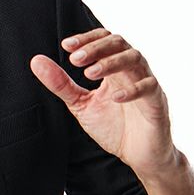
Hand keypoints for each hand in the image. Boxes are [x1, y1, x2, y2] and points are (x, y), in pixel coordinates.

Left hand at [29, 28, 177, 180]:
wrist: (138, 155)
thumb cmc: (114, 127)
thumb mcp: (81, 105)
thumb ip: (61, 85)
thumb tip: (36, 61)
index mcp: (114, 69)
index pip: (104, 40)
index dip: (87, 39)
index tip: (66, 46)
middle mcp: (131, 71)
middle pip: (119, 43)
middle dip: (96, 48)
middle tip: (75, 60)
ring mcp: (146, 84)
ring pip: (135, 59)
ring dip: (111, 63)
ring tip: (89, 74)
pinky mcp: (157, 102)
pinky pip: (149, 87)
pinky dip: (132, 90)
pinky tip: (114, 97)